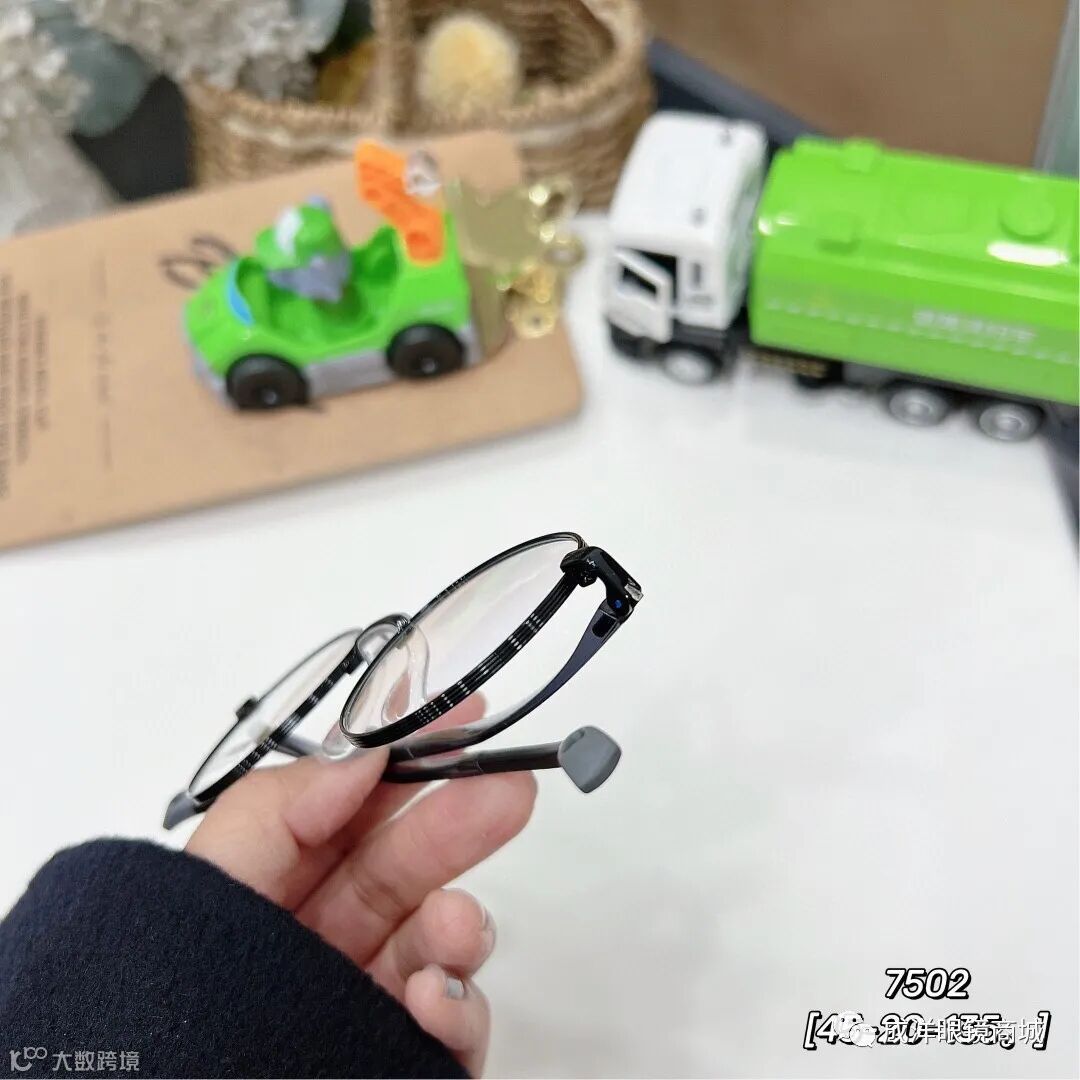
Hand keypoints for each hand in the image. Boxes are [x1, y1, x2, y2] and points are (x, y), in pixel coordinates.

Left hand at [185, 698, 534, 1075]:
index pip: (351, 803)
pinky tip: (434, 998)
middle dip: (459, 816)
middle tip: (507, 784)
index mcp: (274, 884)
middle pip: (406, 860)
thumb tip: (361, 753)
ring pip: (441, 937)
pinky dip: (458, 1004)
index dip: (408, 752)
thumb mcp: (206, 888)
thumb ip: (277, 810)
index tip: (460, 714)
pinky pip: (452, 1021)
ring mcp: (367, 994)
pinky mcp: (402, 1052)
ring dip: (461, 920)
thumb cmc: (166, 1014)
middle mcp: (324, 934)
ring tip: (454, 926)